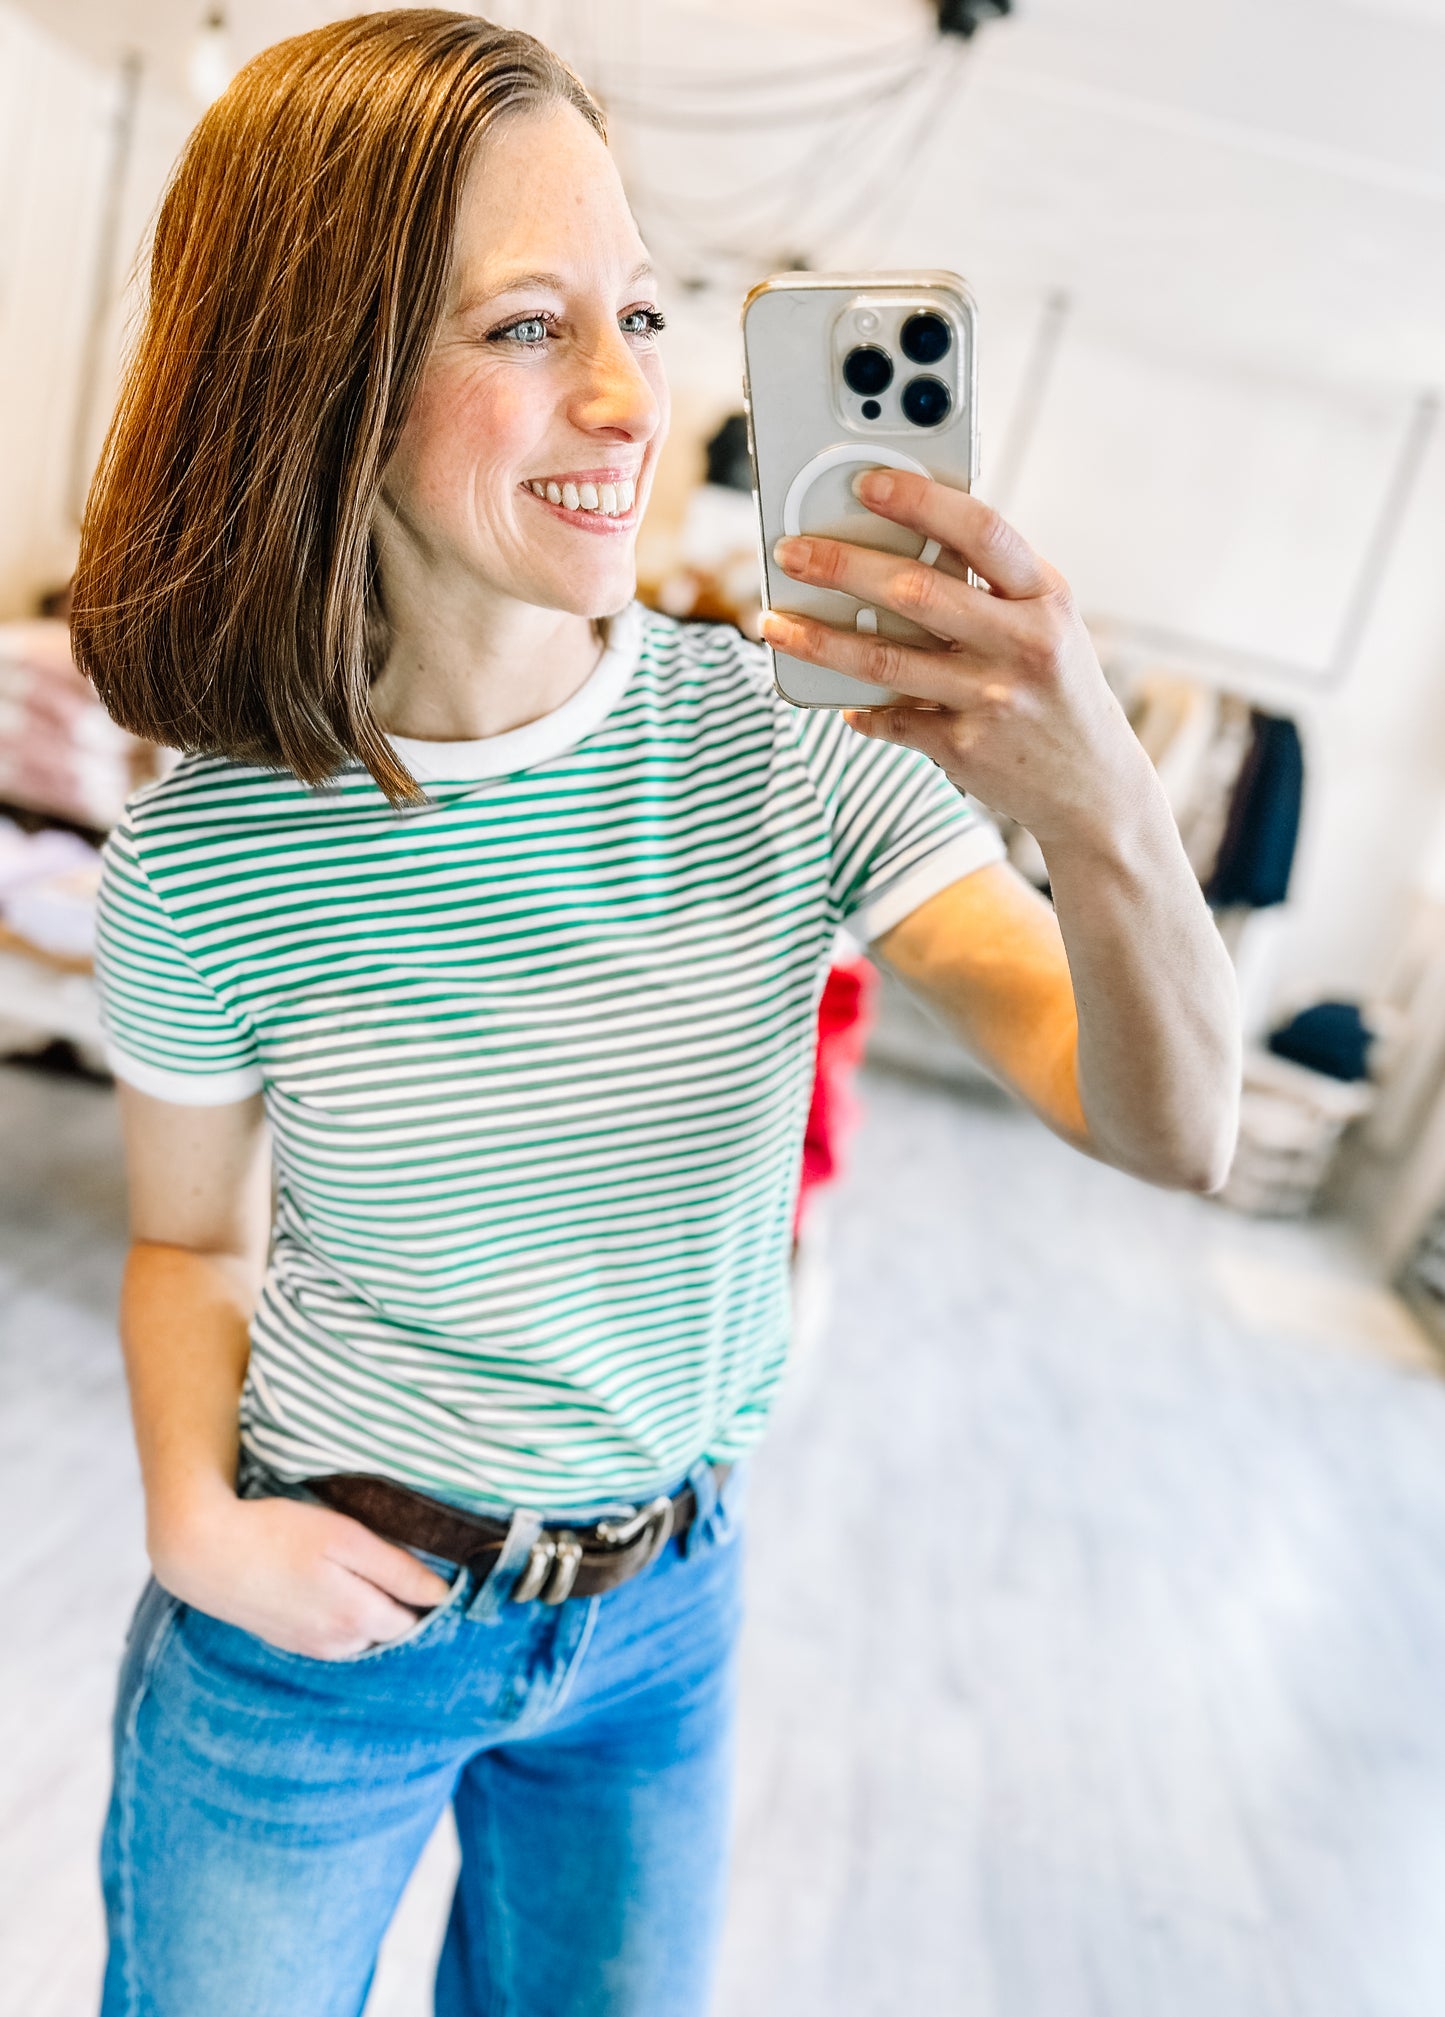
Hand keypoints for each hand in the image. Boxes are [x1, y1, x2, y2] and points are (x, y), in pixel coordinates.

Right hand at [150, 1488, 454, 1660]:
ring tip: (365, 1575)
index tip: (442, 1570)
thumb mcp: (345, 1538)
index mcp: (359, 1617)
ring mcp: (311, 1647)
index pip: (418, 1618)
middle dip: (406, 1607)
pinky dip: (344, 1620)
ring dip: (374, 1615)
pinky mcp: (289, 1642)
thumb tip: (442, 1593)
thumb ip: (397, 1569)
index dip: (432, 1595)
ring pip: (364, 1637)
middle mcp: (339, 1642)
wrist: (204, 1552)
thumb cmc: (278, 1533)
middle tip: (403, 1567)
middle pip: (394, 1632)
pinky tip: (333, 1591)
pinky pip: (334, 1639)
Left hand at [761, 468, 1153, 853]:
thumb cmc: (1055, 685)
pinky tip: (837, 701)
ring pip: (886, 662)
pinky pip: (892, 720)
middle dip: (842, 568)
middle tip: (789, 553)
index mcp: (1045, 596)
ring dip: (820, 641)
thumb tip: (904, 532)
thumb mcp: (1047, 621)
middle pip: (917, 594)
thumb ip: (991, 581)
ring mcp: (993, 700)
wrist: (1092, 787)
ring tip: (773, 623)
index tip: (866, 483)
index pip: (981, 531)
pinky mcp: (965, 749)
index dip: (921, 502)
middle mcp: (1024, 644)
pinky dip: (859, 709)